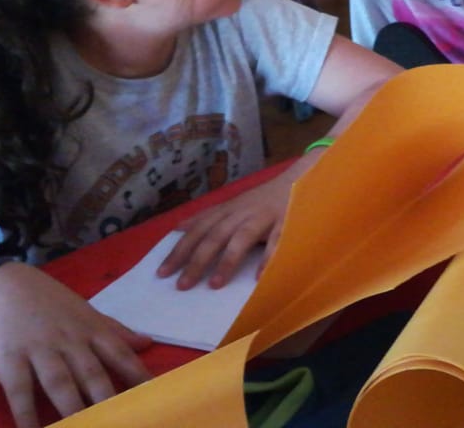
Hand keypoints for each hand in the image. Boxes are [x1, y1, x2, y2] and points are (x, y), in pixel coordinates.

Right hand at [0, 262, 151, 427]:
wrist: (7, 286)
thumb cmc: (53, 304)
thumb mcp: (87, 313)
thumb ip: (115, 331)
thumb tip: (148, 343)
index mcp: (93, 330)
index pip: (120, 355)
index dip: (137, 377)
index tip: (153, 397)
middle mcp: (71, 341)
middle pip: (92, 374)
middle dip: (106, 399)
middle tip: (119, 419)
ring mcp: (40, 349)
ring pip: (60, 383)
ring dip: (72, 409)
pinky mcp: (10, 358)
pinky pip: (20, 389)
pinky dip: (25, 413)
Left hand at [157, 171, 293, 289]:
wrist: (300, 178)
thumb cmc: (263, 198)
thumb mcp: (233, 204)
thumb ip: (207, 216)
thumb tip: (177, 228)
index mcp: (228, 209)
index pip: (198, 230)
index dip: (180, 250)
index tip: (162, 273)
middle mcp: (242, 212)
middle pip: (215, 235)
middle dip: (197, 260)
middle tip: (182, 286)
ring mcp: (264, 215)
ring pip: (242, 237)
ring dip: (228, 261)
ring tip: (215, 285)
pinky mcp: (286, 220)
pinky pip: (277, 240)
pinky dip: (268, 258)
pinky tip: (258, 277)